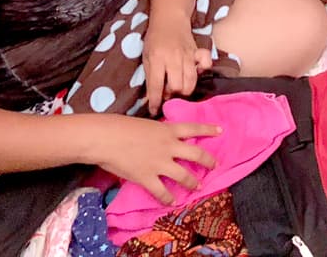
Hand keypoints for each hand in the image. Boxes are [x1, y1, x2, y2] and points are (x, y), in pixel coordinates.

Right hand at [94, 115, 219, 205]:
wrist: (106, 138)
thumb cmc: (122, 127)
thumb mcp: (147, 124)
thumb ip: (159, 132)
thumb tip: (162, 136)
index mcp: (168, 130)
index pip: (194, 128)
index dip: (208, 130)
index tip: (220, 131)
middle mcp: (169, 147)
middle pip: (197, 154)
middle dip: (208, 161)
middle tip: (215, 165)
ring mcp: (160, 163)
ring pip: (184, 176)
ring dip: (192, 182)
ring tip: (197, 186)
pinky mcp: (147, 178)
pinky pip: (162, 192)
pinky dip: (168, 199)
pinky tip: (172, 202)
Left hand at [143, 18, 211, 115]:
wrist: (170, 19)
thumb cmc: (155, 39)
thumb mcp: (146, 57)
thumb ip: (150, 77)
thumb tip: (152, 98)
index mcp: (157, 59)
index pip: (156, 86)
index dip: (155, 102)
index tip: (154, 110)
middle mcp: (173, 58)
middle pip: (176, 86)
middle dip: (172, 95)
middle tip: (168, 93)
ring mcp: (188, 55)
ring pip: (190, 81)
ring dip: (184, 89)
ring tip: (178, 87)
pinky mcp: (197, 52)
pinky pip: (206, 64)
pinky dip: (202, 72)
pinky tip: (194, 73)